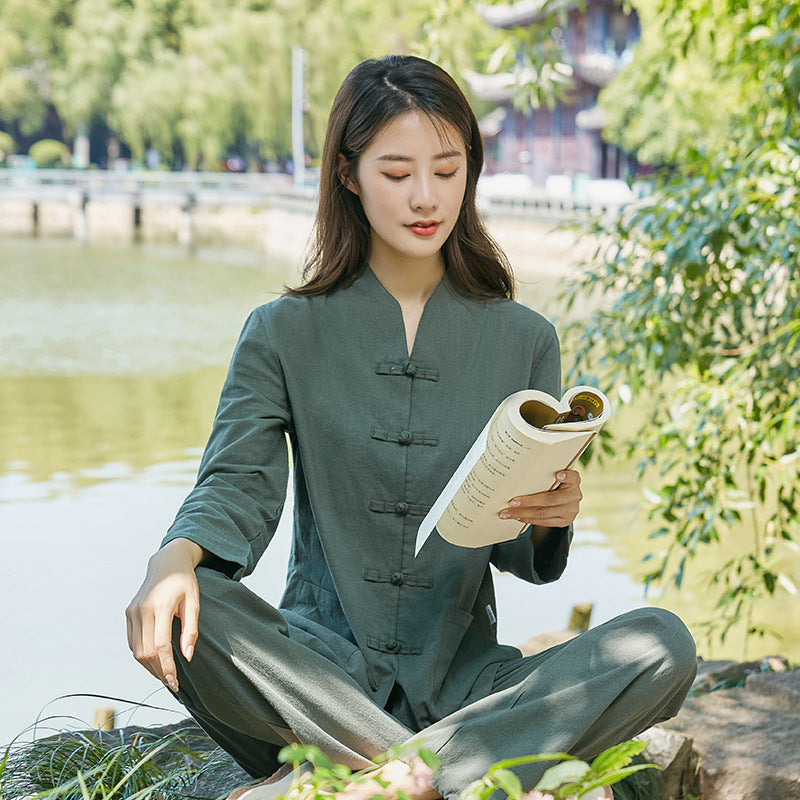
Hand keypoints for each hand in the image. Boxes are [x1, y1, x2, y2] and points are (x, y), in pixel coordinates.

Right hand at [125, 538, 203, 691]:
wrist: (167, 562)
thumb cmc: (185, 582)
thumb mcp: (194, 602)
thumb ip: (191, 630)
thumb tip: (187, 657)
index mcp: (161, 606)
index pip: (160, 645)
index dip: (167, 666)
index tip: (174, 682)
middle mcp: (142, 609)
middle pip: (146, 651)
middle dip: (158, 671)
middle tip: (172, 683)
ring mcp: (132, 611)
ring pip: (136, 650)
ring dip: (149, 666)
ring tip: (164, 674)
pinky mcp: (128, 613)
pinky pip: (132, 641)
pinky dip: (142, 654)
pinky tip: (155, 660)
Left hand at [498, 469, 581, 527]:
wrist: (565, 498)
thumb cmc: (554, 481)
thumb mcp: (553, 474)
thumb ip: (545, 472)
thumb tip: (521, 469)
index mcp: (574, 481)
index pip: (573, 477)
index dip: (566, 476)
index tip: (558, 475)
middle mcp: (575, 496)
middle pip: (549, 499)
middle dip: (527, 502)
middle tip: (511, 502)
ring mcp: (571, 511)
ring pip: (543, 513)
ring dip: (522, 513)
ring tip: (507, 513)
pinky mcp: (564, 521)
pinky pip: (543, 522)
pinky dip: (528, 519)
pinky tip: (516, 516)